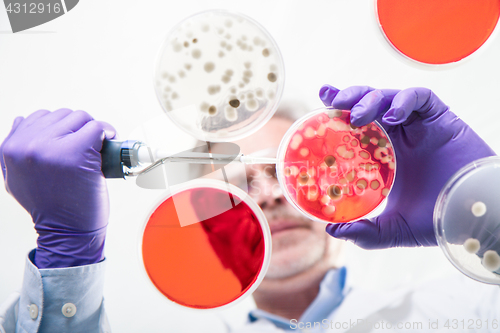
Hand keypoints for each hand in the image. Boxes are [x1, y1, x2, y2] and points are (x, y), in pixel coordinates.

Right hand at [1, 109, 115, 267]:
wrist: (65, 231)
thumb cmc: (49, 207)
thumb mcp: (17, 177)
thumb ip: (18, 149)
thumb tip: (22, 120)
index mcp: (10, 148)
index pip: (39, 117)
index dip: (61, 129)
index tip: (73, 141)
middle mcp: (27, 145)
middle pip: (63, 115)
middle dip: (78, 130)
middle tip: (87, 149)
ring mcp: (51, 147)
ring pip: (81, 118)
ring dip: (92, 131)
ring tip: (95, 149)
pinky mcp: (76, 151)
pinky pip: (96, 127)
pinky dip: (107, 132)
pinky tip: (108, 145)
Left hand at [319, 85, 495, 248]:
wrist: (476, 217)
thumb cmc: (439, 220)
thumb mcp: (394, 229)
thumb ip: (365, 232)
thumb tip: (332, 230)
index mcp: (384, 155)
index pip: (355, 127)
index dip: (336, 113)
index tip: (318, 104)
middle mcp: (398, 136)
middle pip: (366, 105)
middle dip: (347, 98)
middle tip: (330, 102)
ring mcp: (418, 126)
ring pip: (388, 96)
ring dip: (368, 99)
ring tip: (356, 115)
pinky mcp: (440, 118)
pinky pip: (421, 97)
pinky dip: (404, 100)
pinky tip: (392, 115)